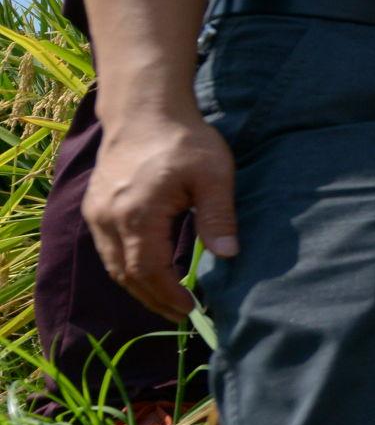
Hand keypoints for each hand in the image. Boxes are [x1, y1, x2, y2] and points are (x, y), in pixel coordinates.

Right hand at [84, 107, 237, 319]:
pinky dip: (126, 267)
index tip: (191, 309)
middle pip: (126, 275)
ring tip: (167, 301)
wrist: (145, 110)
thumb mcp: (213, 176)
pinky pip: (106, 249)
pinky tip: (147, 273)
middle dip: (153, 299)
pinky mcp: (95, 206)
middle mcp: (108, 218)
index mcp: (137, 214)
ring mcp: (96, 212)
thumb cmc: (184, 140)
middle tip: (180, 314)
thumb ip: (218, 217)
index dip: (168, 295)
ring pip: (112, 264)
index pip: (148, 270)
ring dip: (138, 287)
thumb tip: (228, 256)